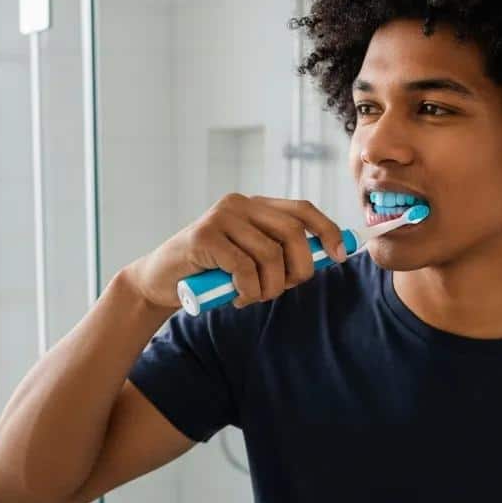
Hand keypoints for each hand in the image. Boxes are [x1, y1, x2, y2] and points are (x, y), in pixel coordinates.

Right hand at [123, 193, 346, 310]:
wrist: (161, 281)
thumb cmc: (212, 273)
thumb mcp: (250, 259)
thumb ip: (278, 252)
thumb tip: (324, 258)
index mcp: (255, 206)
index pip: (302, 209)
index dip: (327, 231)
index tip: (339, 256)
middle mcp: (239, 204)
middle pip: (293, 233)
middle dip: (300, 268)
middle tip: (285, 288)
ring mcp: (220, 218)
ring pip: (271, 255)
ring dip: (270, 287)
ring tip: (254, 296)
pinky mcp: (203, 237)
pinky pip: (245, 268)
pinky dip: (249, 290)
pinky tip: (237, 298)